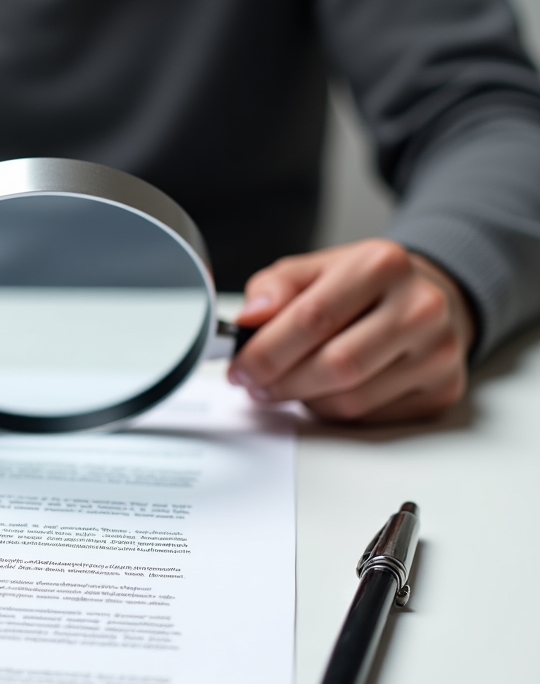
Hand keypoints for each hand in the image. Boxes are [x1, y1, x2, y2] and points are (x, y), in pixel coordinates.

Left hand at [226, 240, 476, 422]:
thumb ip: (274, 289)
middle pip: (335, 366)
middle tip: (256, 386)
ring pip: (350, 401)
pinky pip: (369, 419)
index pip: (313, 318)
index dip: (266, 352)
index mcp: (382, 264)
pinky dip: (336, 412)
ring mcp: (437, 351)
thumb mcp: (314, 270)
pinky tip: (330, 391)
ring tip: (294, 384)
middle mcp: (420, 306)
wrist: (428, 297)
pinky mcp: (442, 390)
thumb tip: (249, 319)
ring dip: (307, 400)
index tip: (240, 369)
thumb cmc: (363, 287)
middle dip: (282, 384)